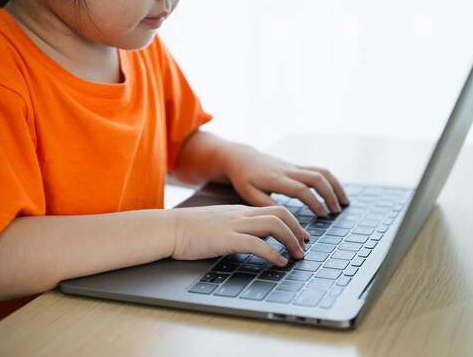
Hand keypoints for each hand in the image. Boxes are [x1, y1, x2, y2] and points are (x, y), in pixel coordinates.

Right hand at [171, 205, 308, 265]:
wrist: (168, 228)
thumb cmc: (189, 230)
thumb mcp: (219, 223)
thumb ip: (236, 228)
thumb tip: (252, 241)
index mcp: (240, 211)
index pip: (275, 210)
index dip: (293, 222)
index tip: (301, 235)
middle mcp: (241, 215)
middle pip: (280, 214)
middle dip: (298, 230)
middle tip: (304, 246)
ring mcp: (234, 225)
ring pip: (274, 225)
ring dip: (291, 240)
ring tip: (297, 256)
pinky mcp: (225, 239)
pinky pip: (256, 243)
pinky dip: (273, 253)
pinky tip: (279, 262)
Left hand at [223, 146, 349, 216]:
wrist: (243, 158)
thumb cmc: (245, 180)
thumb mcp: (249, 195)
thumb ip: (267, 207)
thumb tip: (285, 222)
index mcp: (276, 179)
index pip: (300, 190)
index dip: (314, 202)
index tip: (323, 216)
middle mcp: (289, 170)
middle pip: (316, 178)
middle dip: (330, 194)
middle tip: (336, 212)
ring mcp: (295, 166)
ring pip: (322, 172)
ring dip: (335, 187)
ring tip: (344, 203)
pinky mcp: (298, 166)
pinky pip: (319, 171)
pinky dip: (331, 181)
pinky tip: (336, 193)